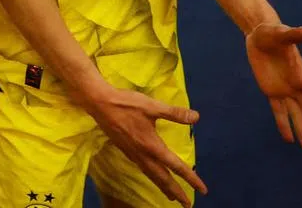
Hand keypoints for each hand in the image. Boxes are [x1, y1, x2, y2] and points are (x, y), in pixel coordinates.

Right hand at [81, 85, 206, 206]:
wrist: (99, 103)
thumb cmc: (126, 104)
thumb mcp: (152, 105)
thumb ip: (174, 113)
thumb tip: (196, 117)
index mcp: (152, 145)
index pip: (176, 166)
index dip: (191, 178)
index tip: (202, 189)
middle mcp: (143, 154)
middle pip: (162, 178)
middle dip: (176, 192)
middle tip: (187, 204)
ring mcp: (132, 153)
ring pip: (151, 175)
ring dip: (163, 187)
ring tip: (171, 196)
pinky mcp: (125, 150)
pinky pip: (142, 169)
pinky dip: (151, 177)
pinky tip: (151, 175)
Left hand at [245, 23, 301, 148]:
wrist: (259, 34)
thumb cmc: (272, 33)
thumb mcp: (281, 33)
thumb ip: (293, 35)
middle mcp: (296, 85)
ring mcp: (284, 89)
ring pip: (296, 114)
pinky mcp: (270, 90)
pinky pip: (278, 110)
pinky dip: (283, 124)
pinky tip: (288, 138)